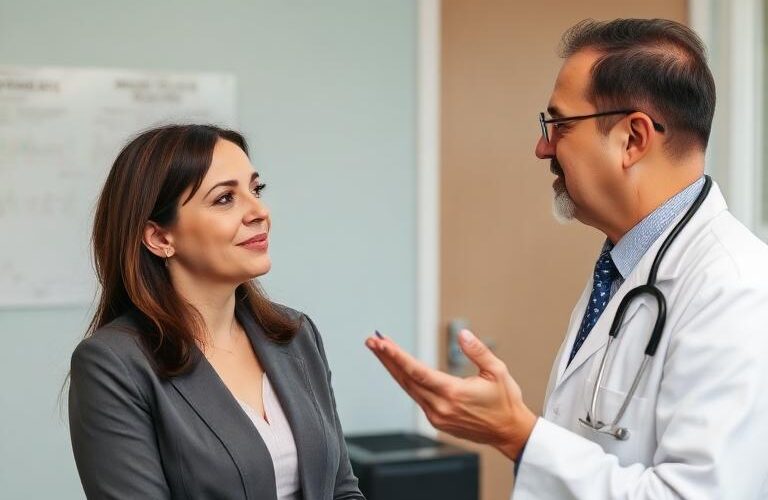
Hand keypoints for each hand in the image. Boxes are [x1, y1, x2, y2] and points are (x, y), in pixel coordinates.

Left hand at [365, 329, 536, 459]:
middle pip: (406, 379)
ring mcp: (437, 416)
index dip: (397, 357)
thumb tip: (463, 335)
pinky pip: (416, 397)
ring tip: (381, 350)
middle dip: (387, 358)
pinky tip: (399, 369)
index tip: (382, 344)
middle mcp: (441, 407)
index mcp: (454, 393)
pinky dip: (406, 381)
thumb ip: (478, 351)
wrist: (509, 432)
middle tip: (372, 341)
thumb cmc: (505, 402)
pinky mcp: (437, 421)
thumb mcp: (498, 371)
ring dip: (393, 368)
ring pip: (408, 389)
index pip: (417, 372)